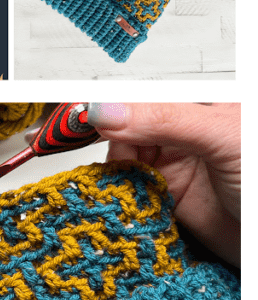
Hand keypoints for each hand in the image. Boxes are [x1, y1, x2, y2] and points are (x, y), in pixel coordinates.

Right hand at [87, 103, 239, 266]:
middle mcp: (182, 135)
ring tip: (117, 183)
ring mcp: (173, 169)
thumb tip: (103, 109)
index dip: (108, 103)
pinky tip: (120, 202)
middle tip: (94, 152)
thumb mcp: (222, 137)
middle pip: (122, 129)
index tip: (77, 114)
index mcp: (199, 107)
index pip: (141, 96)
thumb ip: (162, 119)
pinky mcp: (165, 203)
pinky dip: (118, 200)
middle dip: (105, 140)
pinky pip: (128, 195)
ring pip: (120, 163)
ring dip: (112, 174)